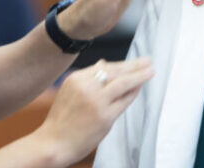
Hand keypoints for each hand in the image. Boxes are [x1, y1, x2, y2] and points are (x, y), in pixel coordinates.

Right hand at [34, 58, 153, 166]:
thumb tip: (103, 63)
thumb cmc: (61, 120)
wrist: (53, 143)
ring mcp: (96, 101)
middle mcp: (86, 87)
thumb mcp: (69, 92)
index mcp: (76, 78)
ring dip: (139, 75)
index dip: (120, 64)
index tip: (132, 62)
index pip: (103, 67)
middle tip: (147, 60)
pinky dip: (133, 93)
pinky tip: (140, 88)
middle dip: (134, 65)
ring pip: (123, 83)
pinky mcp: (105, 116)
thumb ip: (86, 78)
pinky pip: (124, 101)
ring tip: (150, 70)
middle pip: (115, 71)